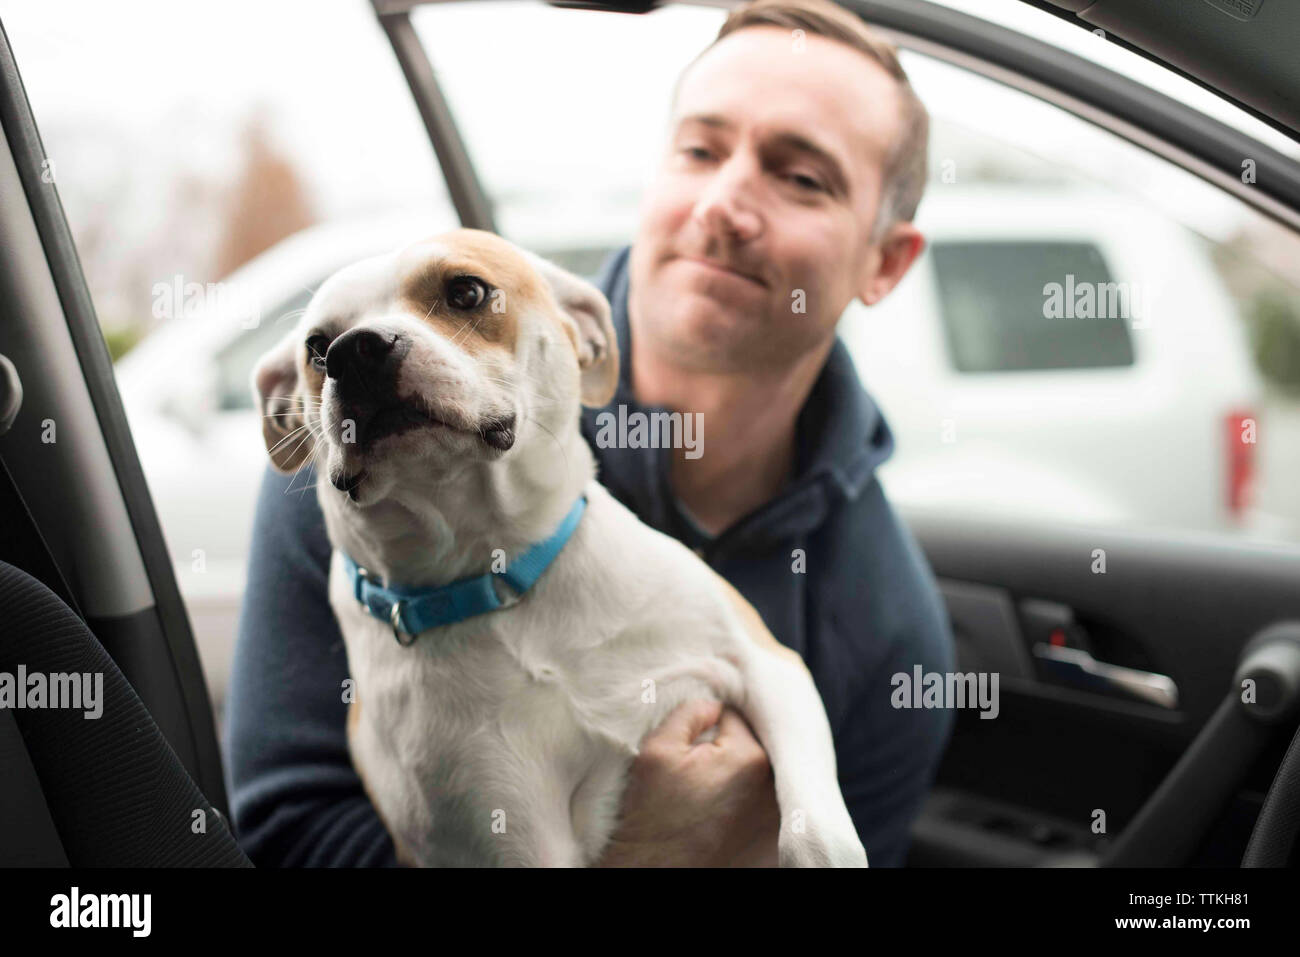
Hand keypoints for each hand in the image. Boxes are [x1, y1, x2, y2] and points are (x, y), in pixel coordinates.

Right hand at [596, 699, 778, 866]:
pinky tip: (724, 801)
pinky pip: (762, 792)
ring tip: (711, 782)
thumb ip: (691, 712)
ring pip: (758, 765)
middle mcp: (772, 784)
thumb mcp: (659, 748)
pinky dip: (748, 791)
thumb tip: (715, 704)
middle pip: (752, 739)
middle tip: (701, 762)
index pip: (735, 714)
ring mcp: (775, 811)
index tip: (691, 744)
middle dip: (729, 742)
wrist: (654, 870)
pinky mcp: (770, 830)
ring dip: (740, 766)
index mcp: (749, 757)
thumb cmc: (652, 813)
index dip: (708, 723)